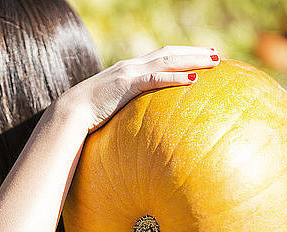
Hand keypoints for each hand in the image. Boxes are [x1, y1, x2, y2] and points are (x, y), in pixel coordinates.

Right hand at [55, 45, 219, 133]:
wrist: (69, 112)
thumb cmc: (87, 115)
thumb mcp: (111, 108)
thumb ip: (126, 109)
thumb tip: (139, 124)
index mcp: (127, 70)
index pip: (160, 57)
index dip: (182, 55)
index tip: (201, 57)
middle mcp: (130, 66)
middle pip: (168, 54)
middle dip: (194, 52)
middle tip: (217, 54)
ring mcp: (127, 73)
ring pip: (166, 61)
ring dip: (191, 59)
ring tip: (213, 61)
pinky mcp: (125, 84)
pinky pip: (154, 79)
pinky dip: (174, 78)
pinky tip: (192, 79)